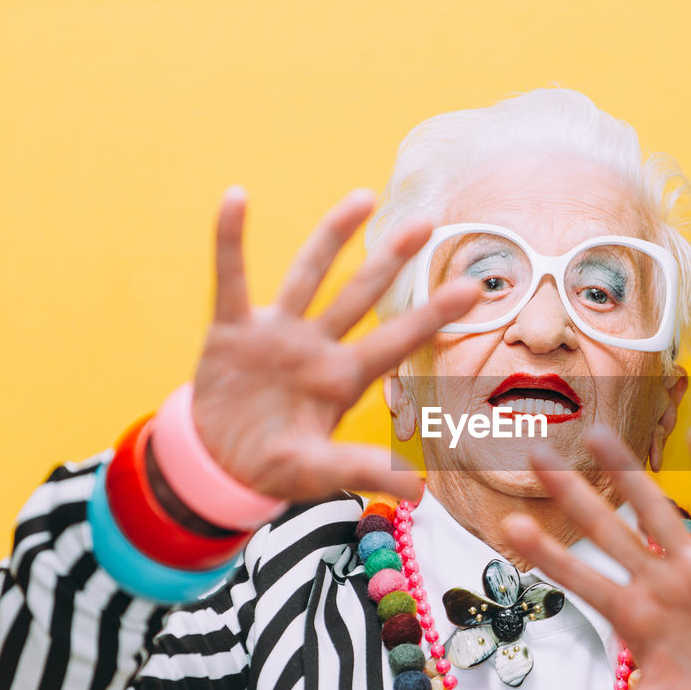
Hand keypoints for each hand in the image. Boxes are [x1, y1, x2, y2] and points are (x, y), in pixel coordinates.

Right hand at [190, 187, 478, 502]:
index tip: (473, 288)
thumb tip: (420, 491)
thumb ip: (364, 471)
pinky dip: (230, 240)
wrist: (217, 466)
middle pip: (360, 295)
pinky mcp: (232, 330)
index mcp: (341, 380)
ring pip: (308, 274)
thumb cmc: (274, 467)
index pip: (395, 341)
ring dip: (332, 235)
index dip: (432, 315)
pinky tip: (236, 198)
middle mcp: (316, 348)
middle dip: (392, 260)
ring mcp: (276, 334)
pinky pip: (230, 278)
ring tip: (363, 198)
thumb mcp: (319, 474)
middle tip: (428, 223)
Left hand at [501, 424, 690, 689]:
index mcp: (631, 615)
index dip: (546, 553)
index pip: (579, 577)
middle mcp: (654, 582)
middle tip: (535, 455)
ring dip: (628, 473)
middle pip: (605, 529)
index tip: (509, 525)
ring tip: (597, 435)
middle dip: (571, 493)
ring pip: (655, 510)